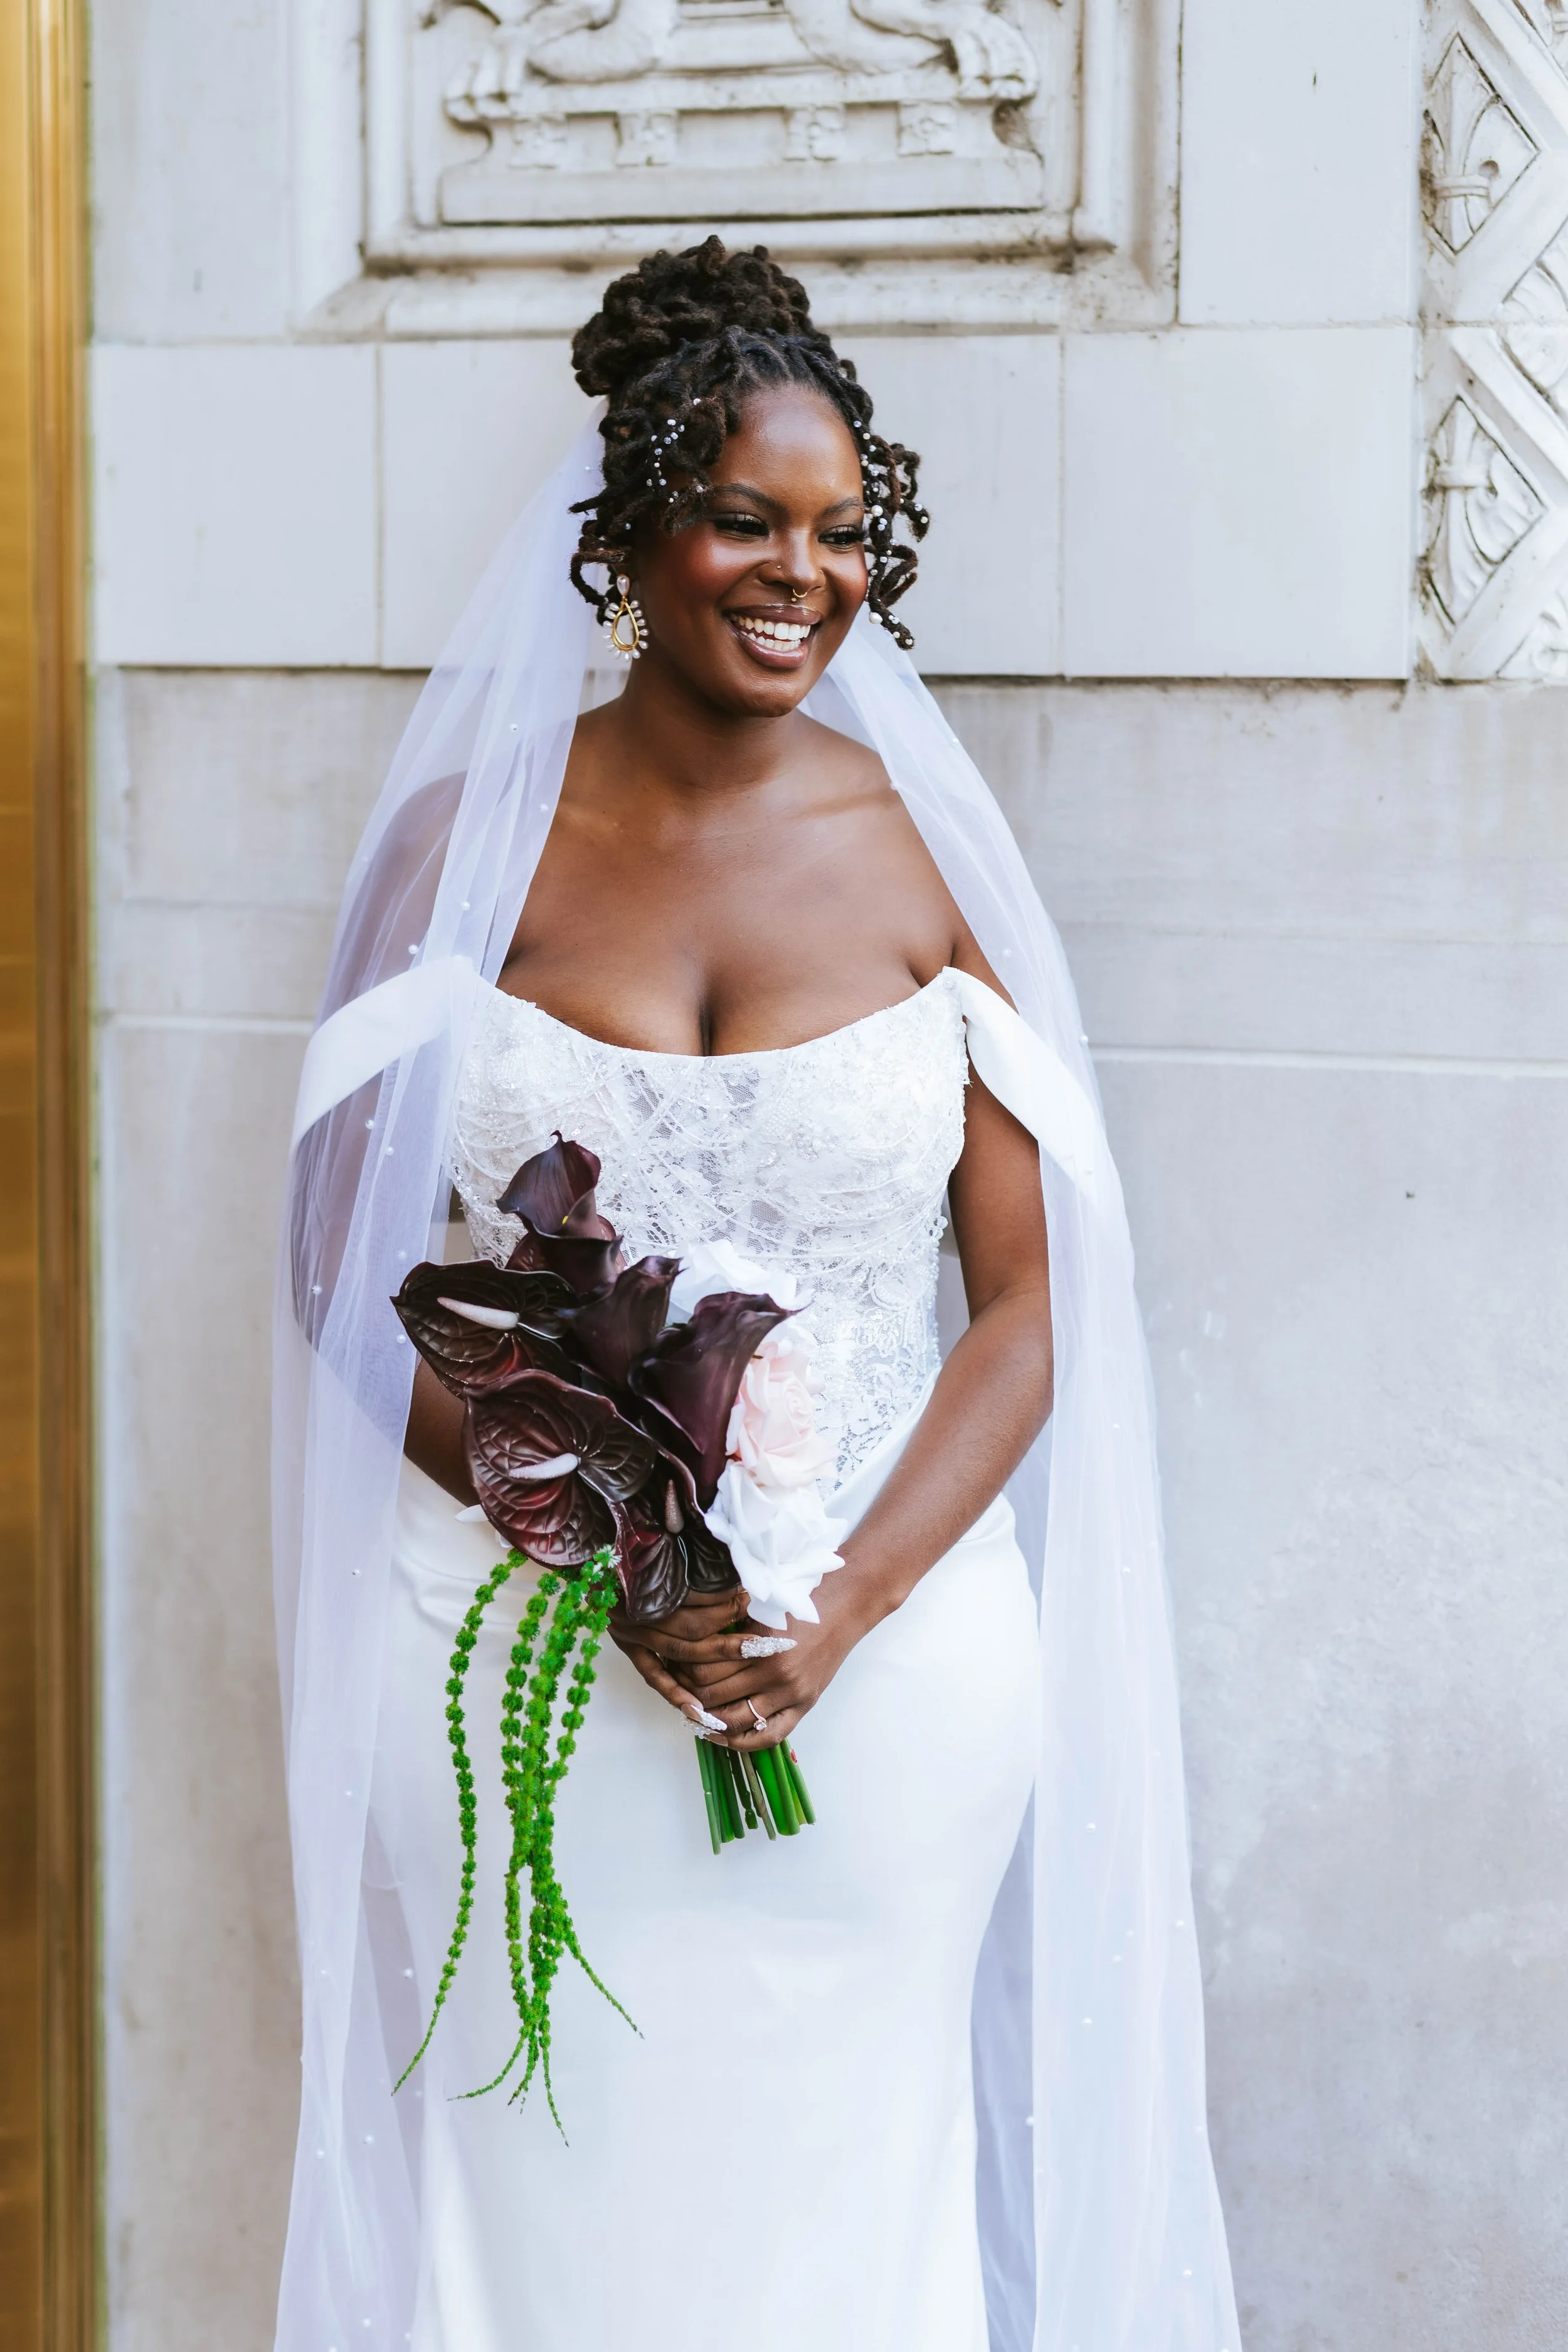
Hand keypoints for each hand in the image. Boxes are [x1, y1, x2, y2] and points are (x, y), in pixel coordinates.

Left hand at [609, 1569, 874, 1747]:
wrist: (844, 1606)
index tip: (671, 1668)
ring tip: (694, 1714)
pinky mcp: (803, 1705)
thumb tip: (689, 1645)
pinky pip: (768, 1736)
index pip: (703, 1669)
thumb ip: (729, 1627)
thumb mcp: (760, 1607)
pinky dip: (741, 1742)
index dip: (681, 1672)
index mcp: (756, 1644)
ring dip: (709, 1720)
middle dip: (689, 1695)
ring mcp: (789, 1693)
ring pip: (734, 1719)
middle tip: (676, 1691)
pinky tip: (722, 1737)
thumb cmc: (799, 1600)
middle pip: (713, 1696)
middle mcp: (772, 1672)